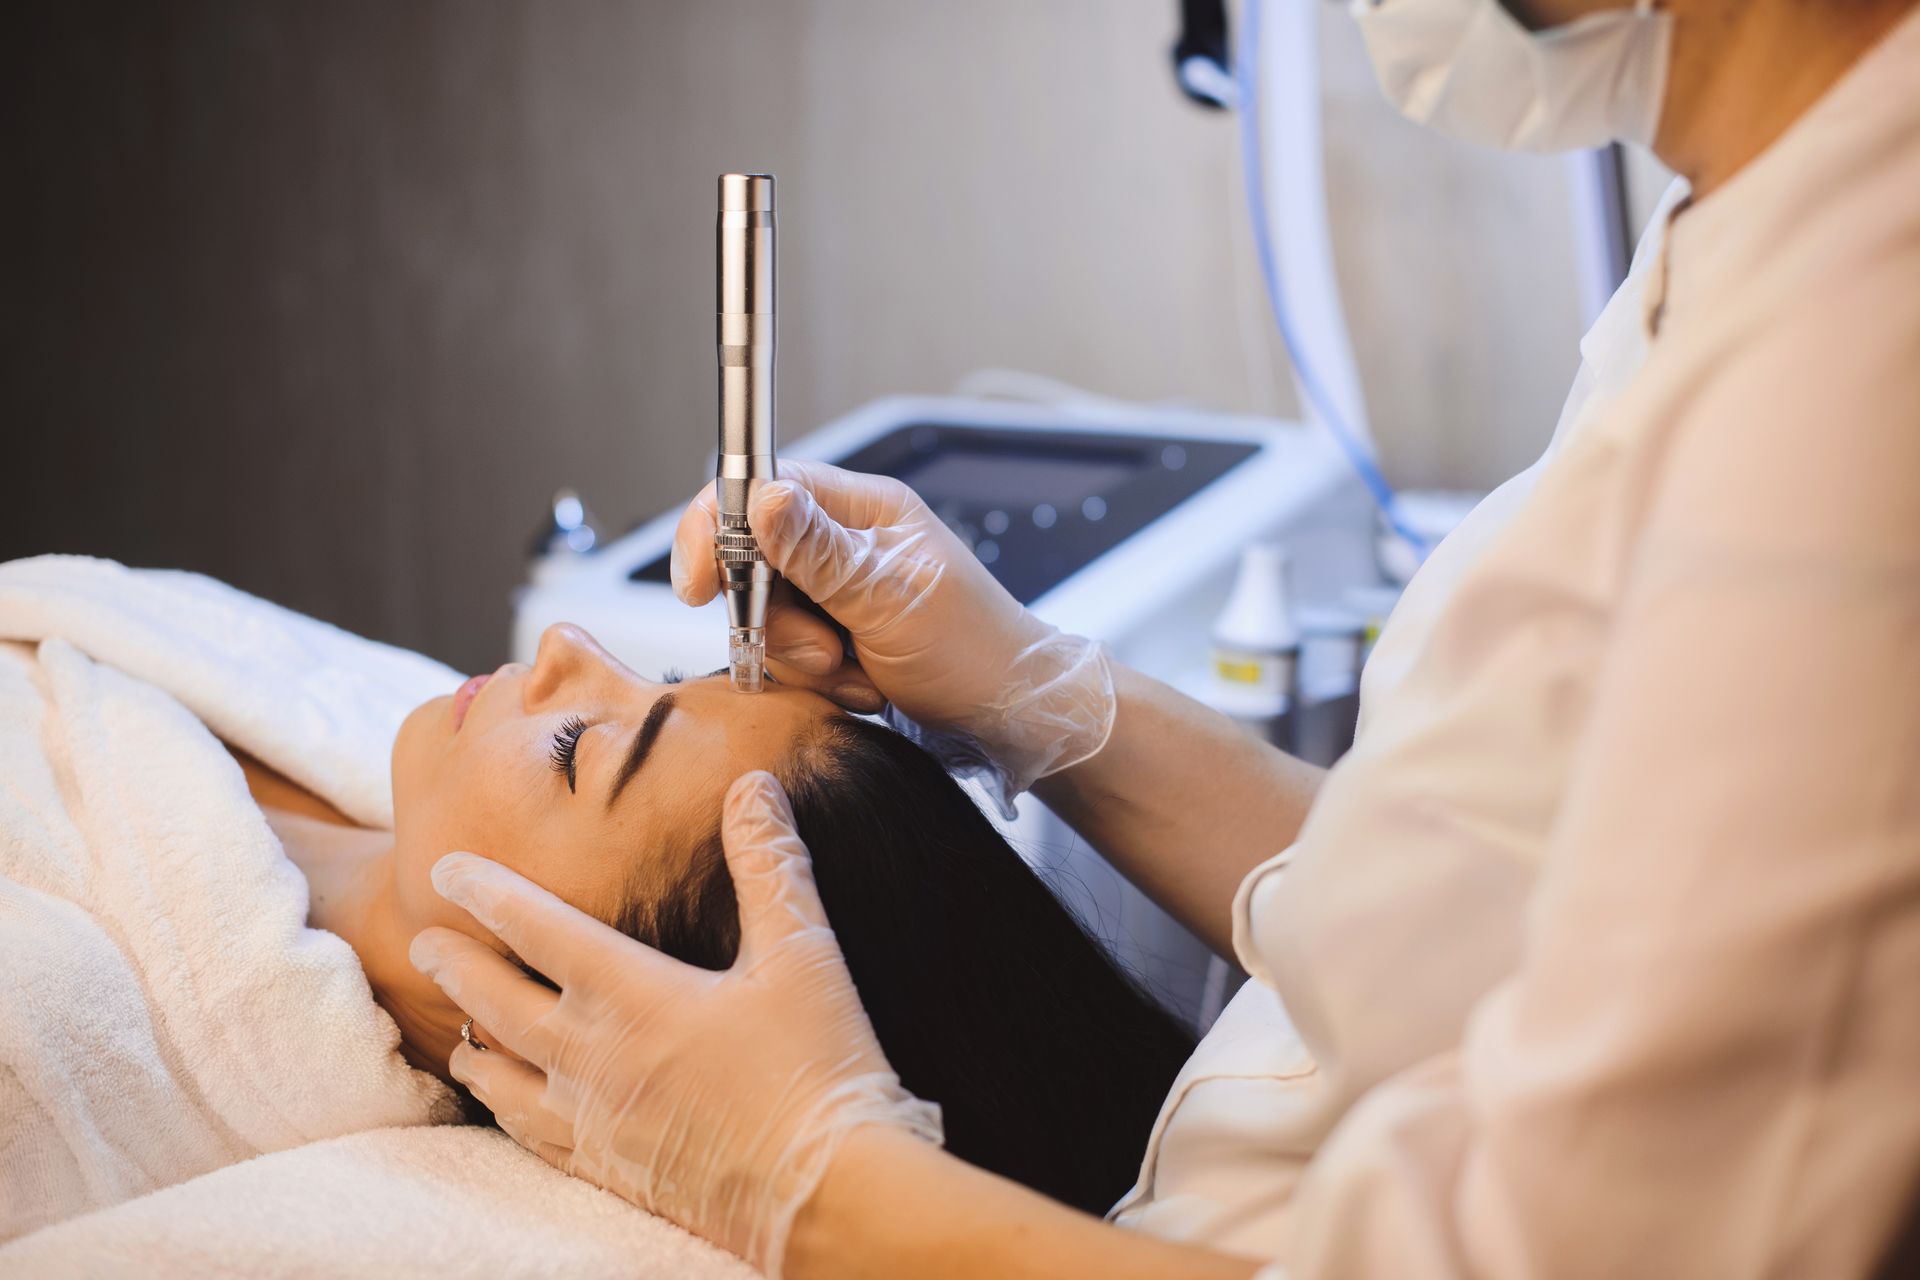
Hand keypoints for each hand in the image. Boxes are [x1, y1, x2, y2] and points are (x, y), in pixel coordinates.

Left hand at [408, 771, 943, 1278]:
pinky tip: (512, 1110)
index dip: (488, 894)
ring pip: (506, 1078)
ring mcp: (596, 1119)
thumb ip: (770, 864)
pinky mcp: (611, 1168)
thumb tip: (753, 784)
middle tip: (421, 944)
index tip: (445, 869)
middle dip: (458, 967)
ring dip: (475, 1045)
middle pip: (501, 1003)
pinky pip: (534, 1136)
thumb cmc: (817, 1065)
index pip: (539, 930)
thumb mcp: (802, 951)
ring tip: (458, 1032)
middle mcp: (596, 1056)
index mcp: (633, 995)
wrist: (826, 1190)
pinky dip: (509, 1111)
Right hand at [670, 459, 1115, 797]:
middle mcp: (847, 544)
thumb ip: (817, 553)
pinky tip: (863, 687)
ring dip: (803, 660)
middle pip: (754, 562)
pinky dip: (820, 682)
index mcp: (863, 510)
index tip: (699, 583)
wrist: (1012, 715)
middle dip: (775, 620)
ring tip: (857, 674)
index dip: (718, 529)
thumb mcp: (889, 599)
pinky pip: (791, 656)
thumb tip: (762, 498)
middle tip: (826, 650)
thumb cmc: (974, 649)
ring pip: (767, 618)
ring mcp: (841, 592)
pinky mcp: (840, 636)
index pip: (764, 489)